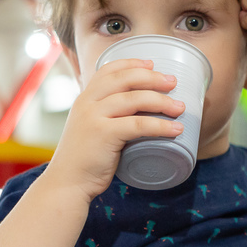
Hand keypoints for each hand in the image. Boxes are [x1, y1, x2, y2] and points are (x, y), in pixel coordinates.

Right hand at [43, 59, 184, 202]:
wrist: (67, 183)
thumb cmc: (84, 160)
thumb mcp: (90, 129)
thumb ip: (106, 117)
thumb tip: (138, 113)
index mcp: (84, 98)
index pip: (108, 70)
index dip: (131, 63)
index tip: (152, 64)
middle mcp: (87, 103)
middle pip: (124, 79)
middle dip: (152, 78)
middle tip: (173, 82)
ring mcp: (93, 117)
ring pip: (133, 99)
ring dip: (161, 101)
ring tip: (180, 107)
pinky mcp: (103, 135)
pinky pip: (138, 125)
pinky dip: (160, 126)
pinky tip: (175, 129)